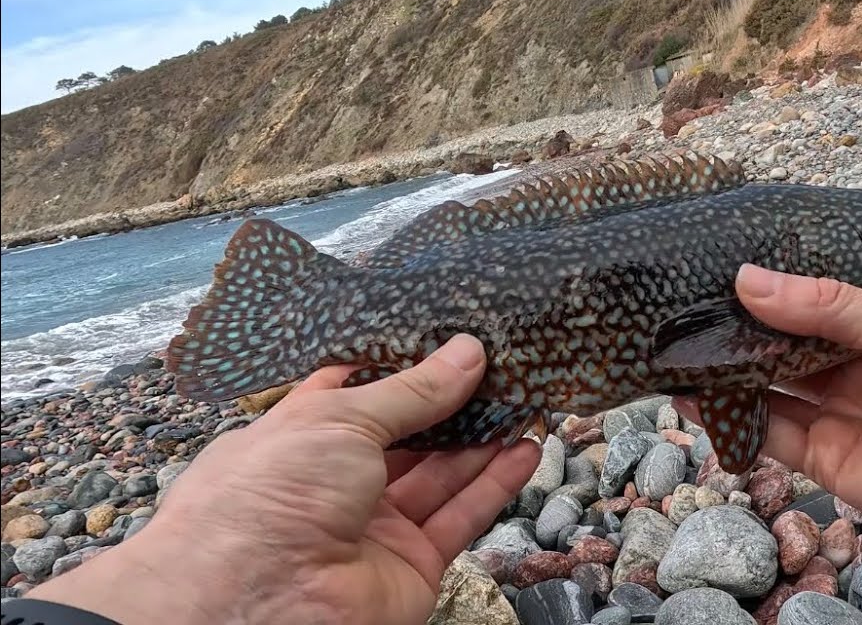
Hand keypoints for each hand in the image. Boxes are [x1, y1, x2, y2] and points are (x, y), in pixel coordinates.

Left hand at [27, 334, 541, 624]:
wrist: (258, 601)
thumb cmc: (268, 495)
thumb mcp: (340, 418)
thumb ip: (412, 390)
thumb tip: (467, 352)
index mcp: (303, 436)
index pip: (360, 392)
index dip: (405, 366)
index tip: (452, 338)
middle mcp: (338, 480)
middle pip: (410, 433)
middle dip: (455, 402)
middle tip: (503, 367)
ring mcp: (376, 524)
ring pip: (442, 473)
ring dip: (485, 438)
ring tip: (527, 398)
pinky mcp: (412, 563)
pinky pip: (460, 516)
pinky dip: (496, 483)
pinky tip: (526, 449)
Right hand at [678, 265, 861, 578]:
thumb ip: (826, 306)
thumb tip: (748, 278)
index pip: (809, 304)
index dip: (765, 291)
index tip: (713, 270)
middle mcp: (855, 368)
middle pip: (781, 348)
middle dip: (735, 330)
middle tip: (678, 307)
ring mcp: (840, 415)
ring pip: (767, 390)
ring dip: (724, 373)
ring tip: (672, 345)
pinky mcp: (830, 461)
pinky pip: (772, 435)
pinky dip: (733, 417)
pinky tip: (694, 393)